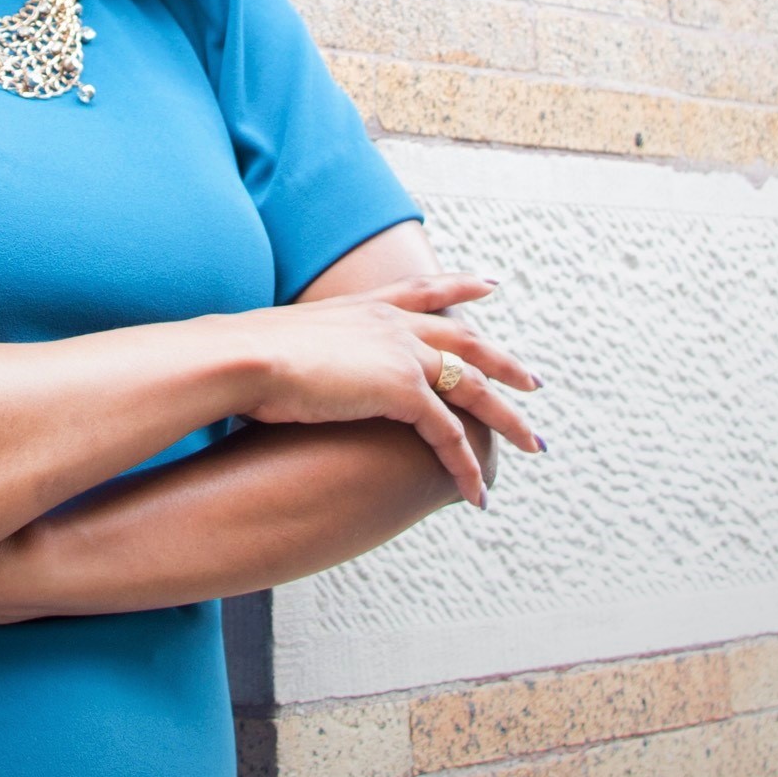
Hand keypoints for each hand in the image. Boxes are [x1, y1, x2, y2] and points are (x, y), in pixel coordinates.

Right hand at [228, 275, 541, 508]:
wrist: (243, 357)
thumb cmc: (244, 359)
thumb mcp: (282, 345)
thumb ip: (301, 353)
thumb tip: (284, 369)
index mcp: (366, 307)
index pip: (426, 290)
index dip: (461, 286)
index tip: (490, 283)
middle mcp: (392, 323)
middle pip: (469, 341)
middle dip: (505, 363)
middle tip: (534, 381)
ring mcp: (403, 354)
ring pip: (476, 388)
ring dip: (508, 420)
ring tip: (533, 443)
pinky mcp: (403, 391)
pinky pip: (451, 435)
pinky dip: (467, 466)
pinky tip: (476, 492)